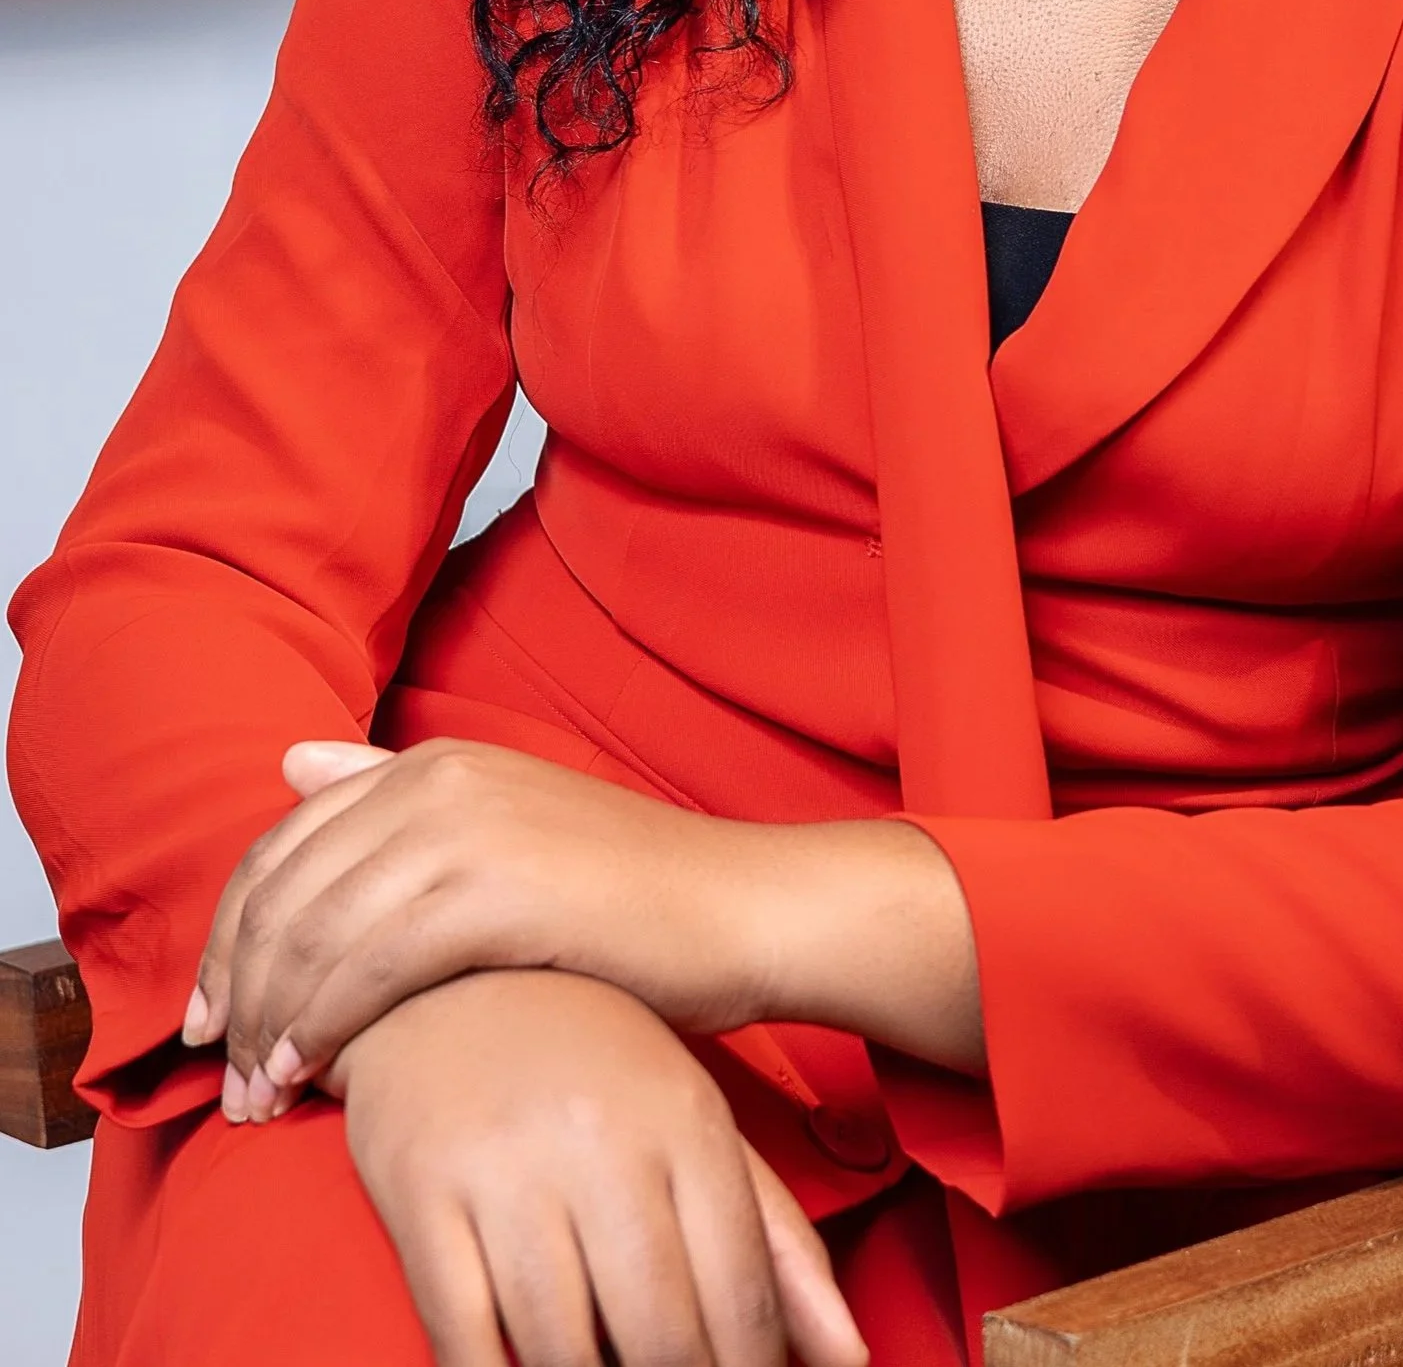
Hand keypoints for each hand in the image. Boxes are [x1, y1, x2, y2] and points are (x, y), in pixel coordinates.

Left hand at [190, 735, 985, 1117]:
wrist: (741, 908)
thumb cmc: (626, 895)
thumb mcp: (506, 826)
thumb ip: (397, 797)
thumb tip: (293, 760)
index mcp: (435, 760)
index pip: (284, 845)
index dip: (229, 933)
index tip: (211, 1013)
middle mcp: (439, 778)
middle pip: (284, 889)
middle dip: (236, 986)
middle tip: (221, 1071)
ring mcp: (467, 828)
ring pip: (314, 933)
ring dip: (270, 1022)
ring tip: (258, 1093)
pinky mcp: (495, 891)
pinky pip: (366, 968)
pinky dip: (320, 1029)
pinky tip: (309, 1077)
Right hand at [335, 969, 865, 1366]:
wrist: (449, 966)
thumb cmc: (586, 1053)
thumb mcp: (692, 1115)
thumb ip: (772, 1237)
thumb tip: (846, 1357)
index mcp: (683, 1120)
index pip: (740, 1293)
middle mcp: (600, 1142)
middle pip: (659, 1335)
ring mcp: (506, 1169)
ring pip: (562, 1349)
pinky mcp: (420, 1193)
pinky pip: (461, 1335)